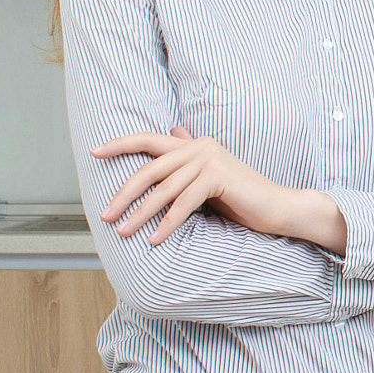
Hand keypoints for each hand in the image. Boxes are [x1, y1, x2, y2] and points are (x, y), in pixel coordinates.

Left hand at [93, 126, 309, 246]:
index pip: (149, 140)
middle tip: (106, 215)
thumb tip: (172, 133)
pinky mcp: (218, 177)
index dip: (120, 144)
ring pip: (164, 189)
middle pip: (150, 167)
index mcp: (194, 144)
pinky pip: (184, 202)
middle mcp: (199, 146)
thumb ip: (189, 161)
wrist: (278, 207)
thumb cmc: (242, 197)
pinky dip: (168, 223)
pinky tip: (156, 239)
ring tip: (126, 232)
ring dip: (142, 214)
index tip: (95, 152)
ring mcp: (209, 159)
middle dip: (125, 194)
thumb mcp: (209, 177)